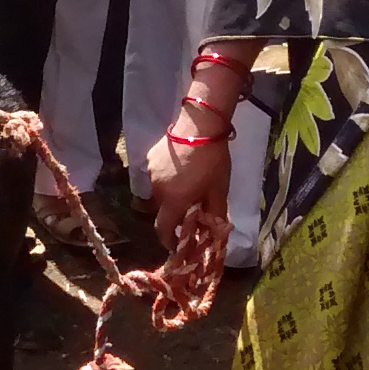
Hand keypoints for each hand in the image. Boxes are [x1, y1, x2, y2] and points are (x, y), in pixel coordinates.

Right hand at [147, 104, 232, 250]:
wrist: (200, 125)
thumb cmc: (212, 160)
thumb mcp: (219, 190)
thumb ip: (214, 214)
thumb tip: (213, 231)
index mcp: (173, 201)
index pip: (163, 230)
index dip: (169, 241)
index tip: (178, 244)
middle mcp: (157, 190)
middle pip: (163, 210)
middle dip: (176, 213)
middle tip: (192, 206)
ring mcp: (151, 173)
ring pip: (160, 192)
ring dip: (172, 194)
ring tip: (188, 182)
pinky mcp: (150, 158)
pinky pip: (158, 175)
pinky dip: (168, 178)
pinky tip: (181, 167)